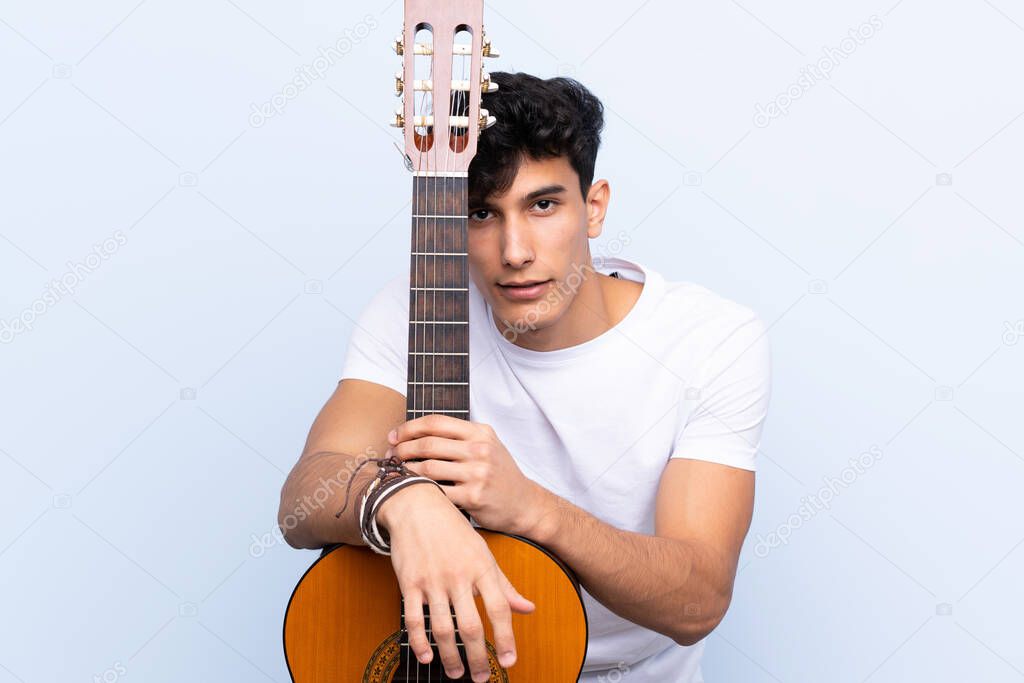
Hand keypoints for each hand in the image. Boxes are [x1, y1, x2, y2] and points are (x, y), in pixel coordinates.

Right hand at [377, 483, 535, 680]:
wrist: (418, 506)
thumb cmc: (454, 530)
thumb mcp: (484, 553)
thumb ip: (505, 585)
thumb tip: (528, 608)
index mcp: (482, 568)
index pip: (499, 609)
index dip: (507, 638)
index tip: (509, 661)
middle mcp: (459, 576)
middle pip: (471, 626)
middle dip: (479, 658)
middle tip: (481, 678)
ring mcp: (433, 580)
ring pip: (443, 628)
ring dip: (451, 656)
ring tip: (457, 672)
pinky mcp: (409, 583)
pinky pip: (415, 619)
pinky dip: (420, 642)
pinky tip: (428, 656)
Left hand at [387, 414, 551, 536]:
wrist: (524, 503)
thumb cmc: (500, 474)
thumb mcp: (487, 445)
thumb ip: (460, 435)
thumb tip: (416, 432)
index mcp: (481, 432)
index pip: (437, 422)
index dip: (410, 427)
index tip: (394, 435)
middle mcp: (480, 449)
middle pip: (429, 444)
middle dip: (403, 449)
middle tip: (391, 455)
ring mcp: (477, 473)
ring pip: (428, 468)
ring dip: (406, 470)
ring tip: (397, 472)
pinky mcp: (473, 497)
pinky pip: (437, 491)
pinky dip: (420, 489)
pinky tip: (412, 489)